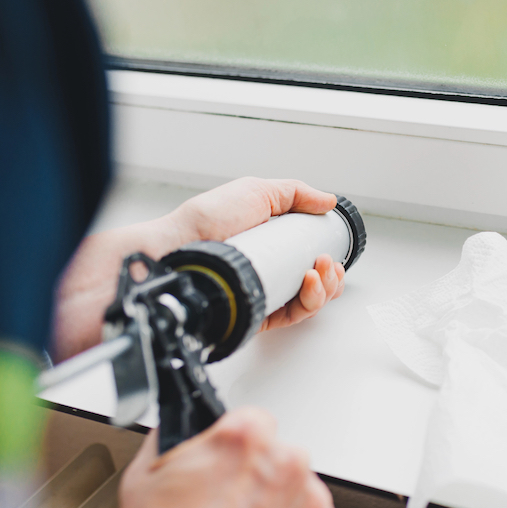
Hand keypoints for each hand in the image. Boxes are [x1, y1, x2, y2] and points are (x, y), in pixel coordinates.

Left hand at [53, 178, 346, 361]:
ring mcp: (261, 293)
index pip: (308, 253)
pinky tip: (310, 284)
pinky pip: (292, 317)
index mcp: (269, 241)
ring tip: (319, 272)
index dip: (326, 253)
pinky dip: (309, 303)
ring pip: (308, 300)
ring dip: (325, 288)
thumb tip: (328, 201)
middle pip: (314, 280)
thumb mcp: (254, 191)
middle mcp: (267, 269)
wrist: (174, 251)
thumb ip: (294, 193)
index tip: (332, 248)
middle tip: (326, 263)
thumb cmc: (203, 222)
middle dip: (331, 274)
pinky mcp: (254, 315)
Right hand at [115, 407, 347, 507]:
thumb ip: (177, 437)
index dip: (237, 449)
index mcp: (247, 437)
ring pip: (301, 494)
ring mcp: (311, 501)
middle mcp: (287, 462)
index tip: (230, 468)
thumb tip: (184, 423)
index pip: (255, 422)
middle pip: (282, 458)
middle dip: (262, 480)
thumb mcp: (147, 474)